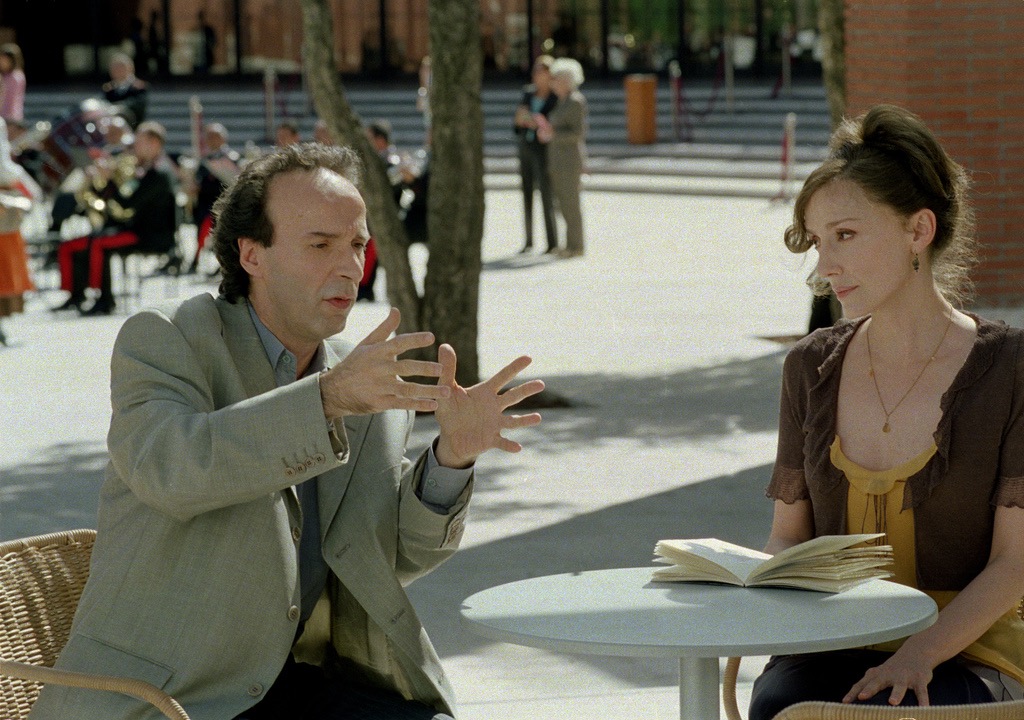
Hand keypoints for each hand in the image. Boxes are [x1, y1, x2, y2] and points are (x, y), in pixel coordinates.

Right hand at [319, 308, 448, 418]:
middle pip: (405, 368)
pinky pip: (402, 404)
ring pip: (407, 389)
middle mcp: (379, 369)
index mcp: (377, 352)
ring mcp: (380, 387)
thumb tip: (396, 310)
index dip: (414, 340)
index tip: (431, 337)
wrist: (334, 390)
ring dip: (428, 390)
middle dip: (424, 368)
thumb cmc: (355, 363)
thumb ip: (384, 328)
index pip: (398, 343)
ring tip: (447, 391)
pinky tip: (433, 405)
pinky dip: (418, 405)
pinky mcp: (380, 402)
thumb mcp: (367, 344)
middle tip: (441, 369)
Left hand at [433, 344, 544, 468]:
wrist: (451, 437)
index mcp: (485, 392)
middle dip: (526, 390)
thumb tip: (444, 345)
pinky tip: (517, 447)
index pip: (502, 377)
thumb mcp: (446, 390)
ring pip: (514, 421)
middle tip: (541, 384)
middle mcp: (494, 407)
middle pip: (513, 396)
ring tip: (538, 418)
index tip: (528, 357)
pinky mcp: (491, 439)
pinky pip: (502, 442)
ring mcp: (495, 423)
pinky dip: (509, 445)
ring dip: (525, 420)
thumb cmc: (450, 410)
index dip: (514, 367)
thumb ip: (447, 369)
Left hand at [843, 645, 933, 705]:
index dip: (852, 693)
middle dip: (869, 690)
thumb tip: (858, 700)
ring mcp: (904, 676)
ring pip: (899, 686)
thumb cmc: (894, 669)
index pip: (861, 684)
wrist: (916, 652)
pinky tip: (923, 709)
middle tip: (862, 697)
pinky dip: (923, 700)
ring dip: (896, 693)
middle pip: (877, 682)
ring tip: (892, 703)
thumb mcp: (880, 674)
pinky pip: (921, 692)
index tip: (844, 703)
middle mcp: (888, 675)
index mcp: (877, 675)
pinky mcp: (919, 679)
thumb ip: (870, 685)